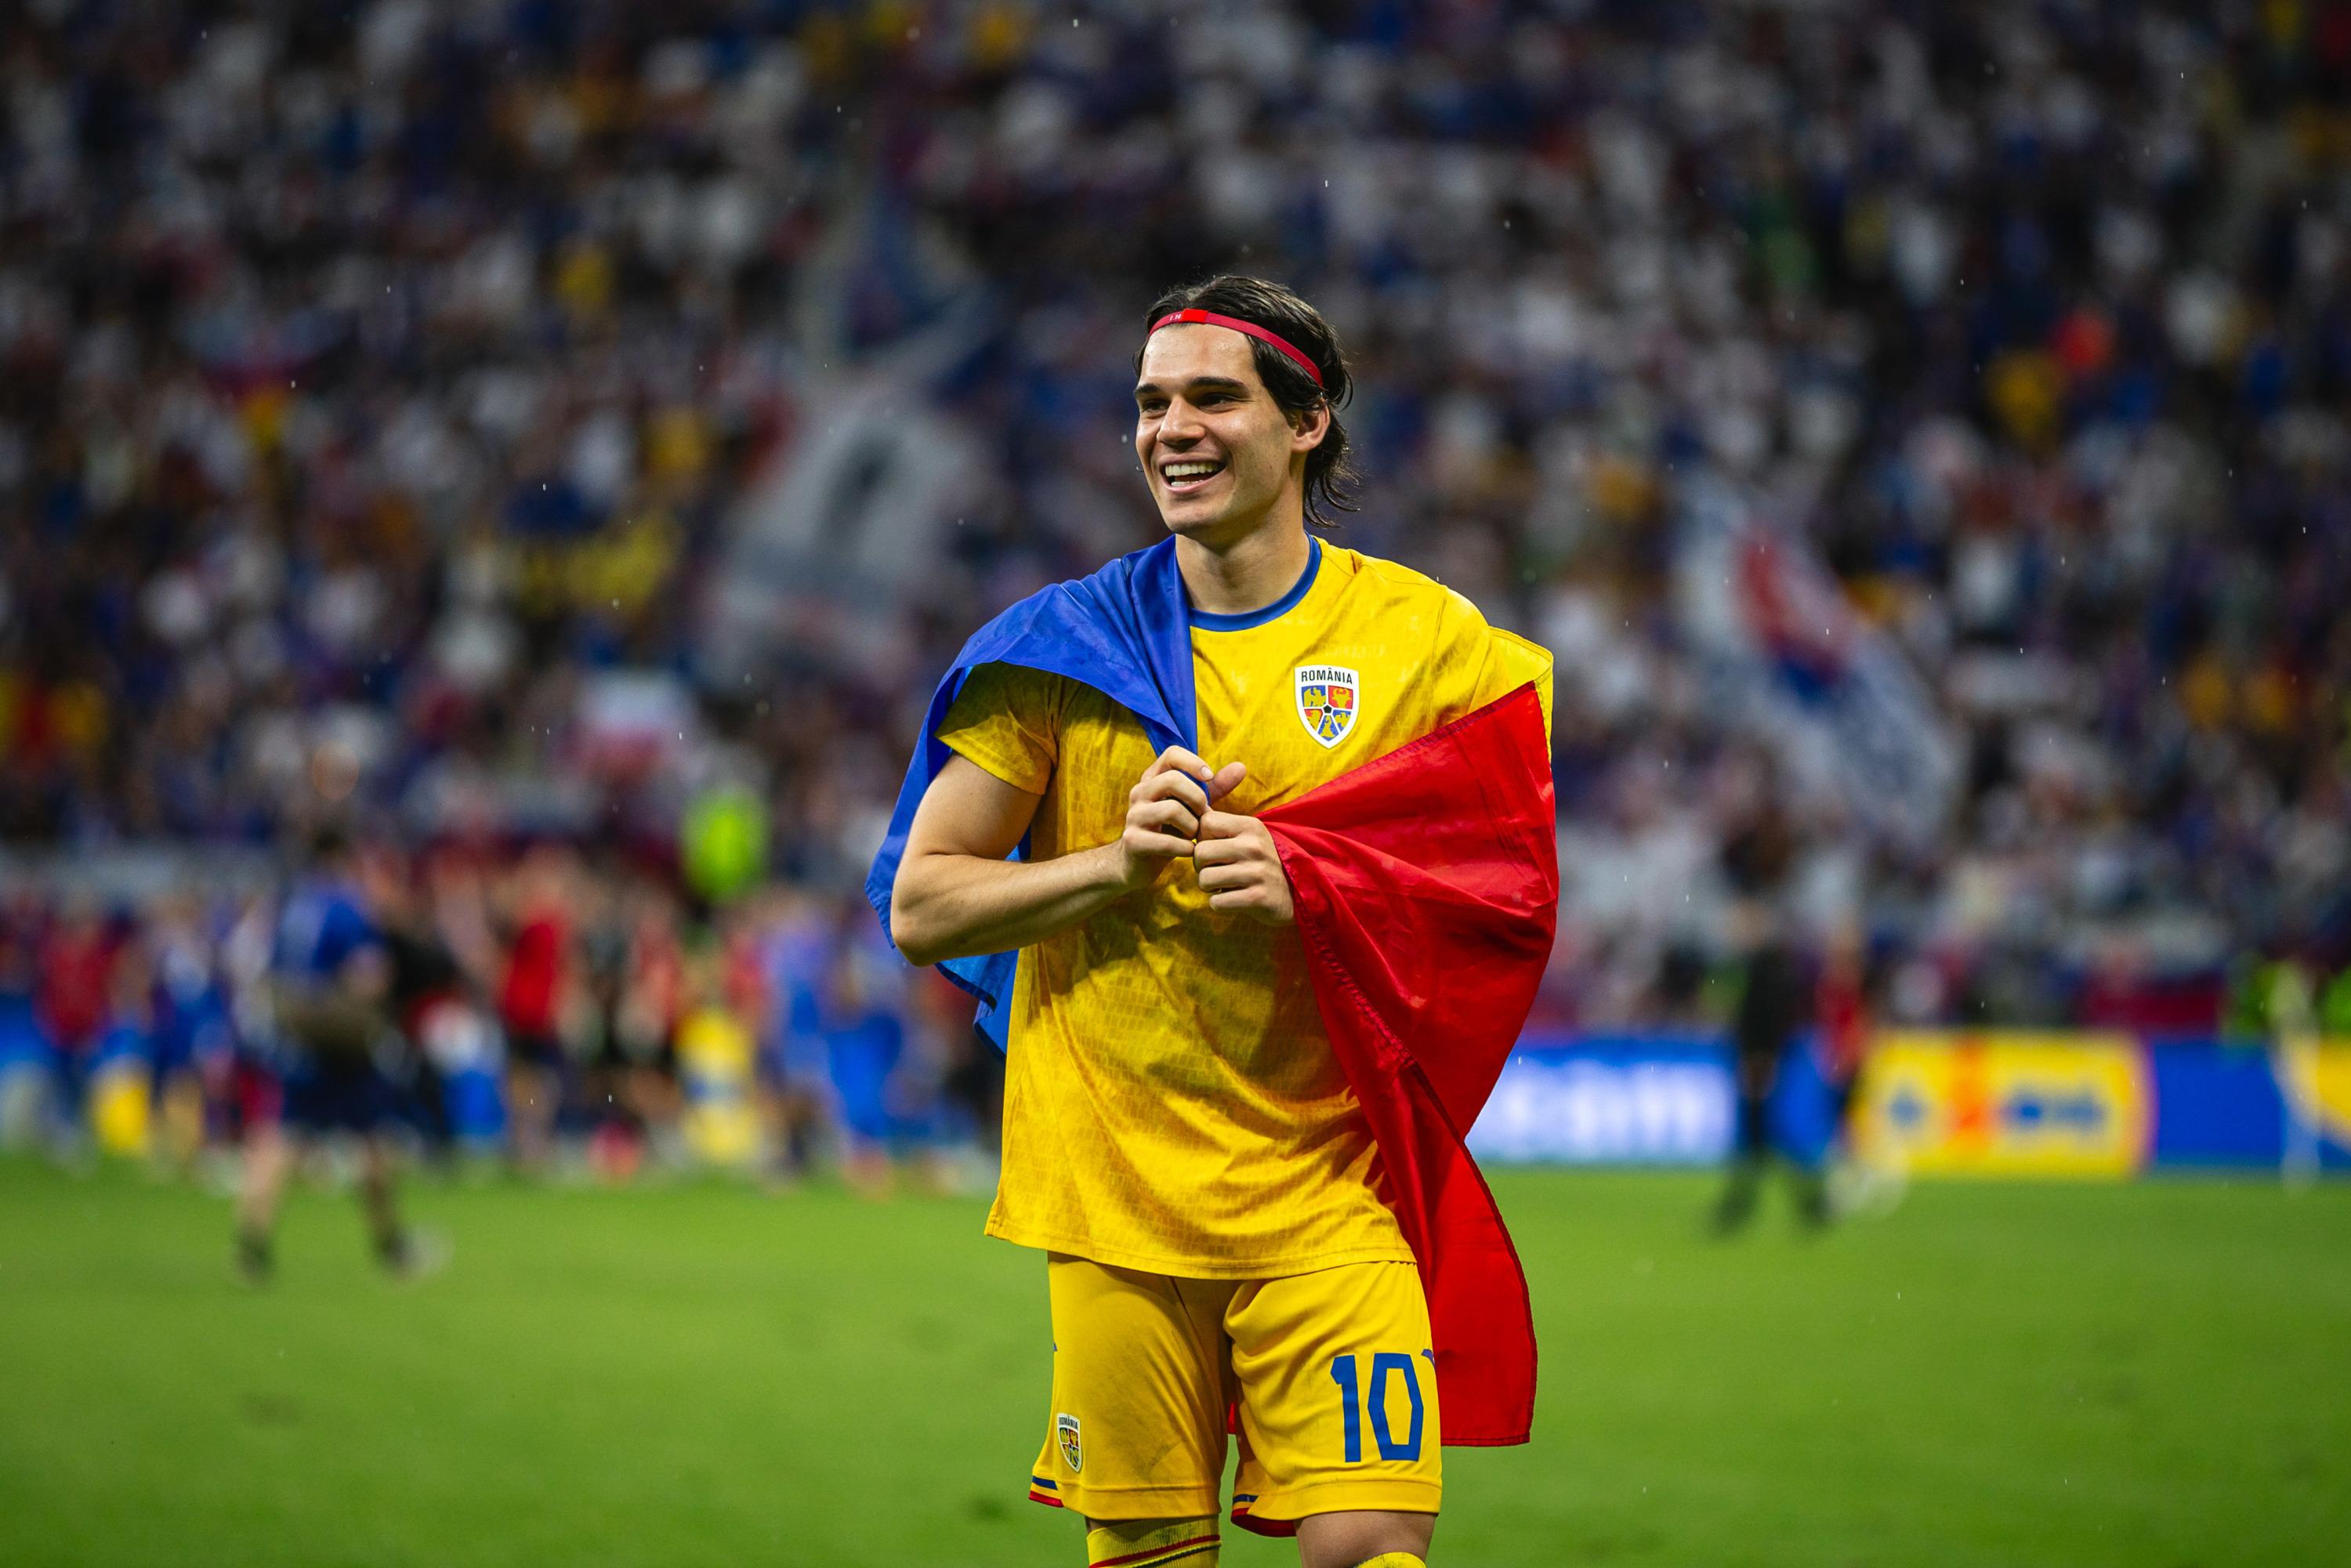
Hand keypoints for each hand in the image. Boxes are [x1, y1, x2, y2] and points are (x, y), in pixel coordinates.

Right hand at [1116, 747, 1246, 889]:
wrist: (1138, 863)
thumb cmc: (1170, 830)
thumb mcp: (1192, 807)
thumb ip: (1215, 788)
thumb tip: (1241, 767)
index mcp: (1152, 778)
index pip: (1171, 754)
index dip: (1194, 763)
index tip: (1209, 779)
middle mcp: (1139, 792)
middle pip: (1172, 780)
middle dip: (1197, 798)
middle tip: (1204, 815)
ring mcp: (1133, 816)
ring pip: (1171, 810)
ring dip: (1192, 826)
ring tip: (1195, 836)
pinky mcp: (1133, 840)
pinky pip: (1167, 841)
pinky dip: (1185, 848)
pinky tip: (1189, 851)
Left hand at [1193, 809, 1293, 923]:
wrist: (1296, 893)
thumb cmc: (1262, 863)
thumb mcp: (1250, 836)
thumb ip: (1222, 824)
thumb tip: (1195, 807)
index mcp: (1251, 826)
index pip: (1206, 823)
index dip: (1202, 838)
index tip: (1214, 849)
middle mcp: (1254, 846)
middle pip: (1200, 853)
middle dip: (1201, 866)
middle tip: (1214, 871)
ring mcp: (1257, 873)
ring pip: (1205, 879)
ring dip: (1208, 887)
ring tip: (1222, 885)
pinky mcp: (1258, 898)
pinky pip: (1217, 902)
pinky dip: (1219, 904)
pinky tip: (1232, 898)